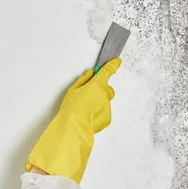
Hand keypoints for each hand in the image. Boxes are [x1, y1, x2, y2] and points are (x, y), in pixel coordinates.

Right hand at [25, 58, 120, 182]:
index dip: (112, 65)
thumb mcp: (72, 90)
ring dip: (98, 104)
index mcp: (97, 84)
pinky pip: (104, 112)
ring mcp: (108, 106)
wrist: (74, 126)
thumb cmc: (71, 107)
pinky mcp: (107, 118)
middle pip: (107, 89)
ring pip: (105, 102)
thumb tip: (91, 74)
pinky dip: (98, 114)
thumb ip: (83, 80)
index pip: (107, 71)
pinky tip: (88, 117)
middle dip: (101, 90)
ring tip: (85, 111)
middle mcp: (105, 94)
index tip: (116, 61)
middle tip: (89, 95)